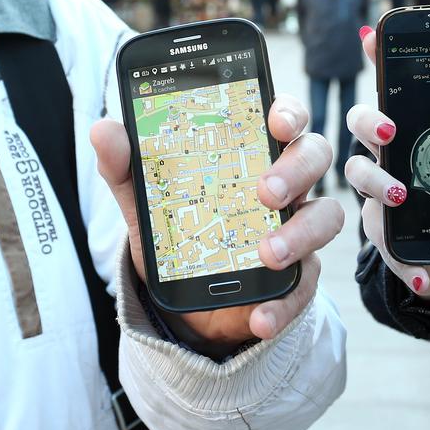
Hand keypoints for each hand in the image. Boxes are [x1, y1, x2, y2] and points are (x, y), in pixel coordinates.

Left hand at [90, 96, 343, 355]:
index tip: (276, 122)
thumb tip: (103, 130)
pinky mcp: (299, 276)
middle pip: (315, 156)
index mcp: (253, 149)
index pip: (284, 116)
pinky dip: (284, 304)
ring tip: (266, 254)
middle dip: (297, 170)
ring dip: (301, 234)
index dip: (289, 112)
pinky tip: (258, 316)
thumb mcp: (146, 198)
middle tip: (266, 192)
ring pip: (326, 217)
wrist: (185, 295)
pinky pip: (306, 286)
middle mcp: (286, 182)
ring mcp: (298, 227)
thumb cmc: (178, 226)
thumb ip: (127, 164)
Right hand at [346, 27, 429, 299]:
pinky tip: (421, 271)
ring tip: (403, 197)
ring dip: (377, 183)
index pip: (394, 88)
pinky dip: (401, 259)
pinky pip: (379, 236)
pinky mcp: (380, 230)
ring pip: (357, 169)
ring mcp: (379, 188)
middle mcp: (391, 153)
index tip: (372, 35)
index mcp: (418, 131)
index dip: (378, 59)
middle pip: (362, 121)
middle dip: (370, 120)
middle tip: (391, 131)